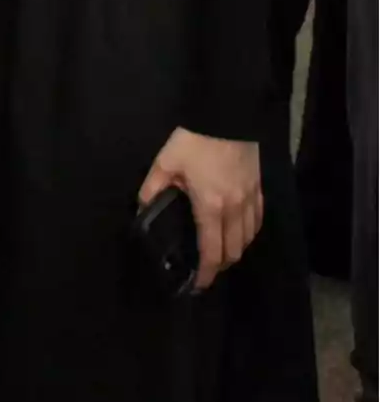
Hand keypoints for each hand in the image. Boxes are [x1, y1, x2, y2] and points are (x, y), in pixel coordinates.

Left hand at [139, 127, 261, 291]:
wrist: (227, 116)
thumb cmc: (194, 141)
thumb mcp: (165, 163)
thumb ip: (152, 188)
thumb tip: (142, 208)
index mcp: (211, 207)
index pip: (211, 251)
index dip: (206, 273)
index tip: (198, 285)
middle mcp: (235, 210)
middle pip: (234, 251)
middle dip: (220, 266)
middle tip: (206, 269)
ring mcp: (250, 199)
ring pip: (248, 238)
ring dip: (235, 251)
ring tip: (220, 253)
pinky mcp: (258, 188)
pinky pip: (257, 220)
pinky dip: (249, 233)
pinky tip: (239, 231)